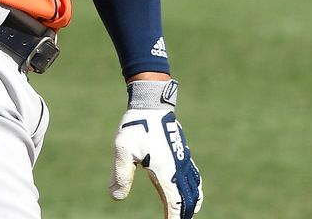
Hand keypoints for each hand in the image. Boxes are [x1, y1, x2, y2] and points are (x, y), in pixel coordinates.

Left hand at [109, 80, 202, 218]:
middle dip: (184, 214)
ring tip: (186, 214)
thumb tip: (116, 197)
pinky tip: (191, 192)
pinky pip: (194, 176)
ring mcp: (182, 160)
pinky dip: (195, 189)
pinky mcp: (182, 153)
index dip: (174, 218)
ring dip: (191, 203)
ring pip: (194, 187)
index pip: (174, 202)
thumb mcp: (123, 150)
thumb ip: (121, 175)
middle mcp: (178, 167)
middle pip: (188, 199)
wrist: (152, 103)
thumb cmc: (136, 125)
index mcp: (165, 170)